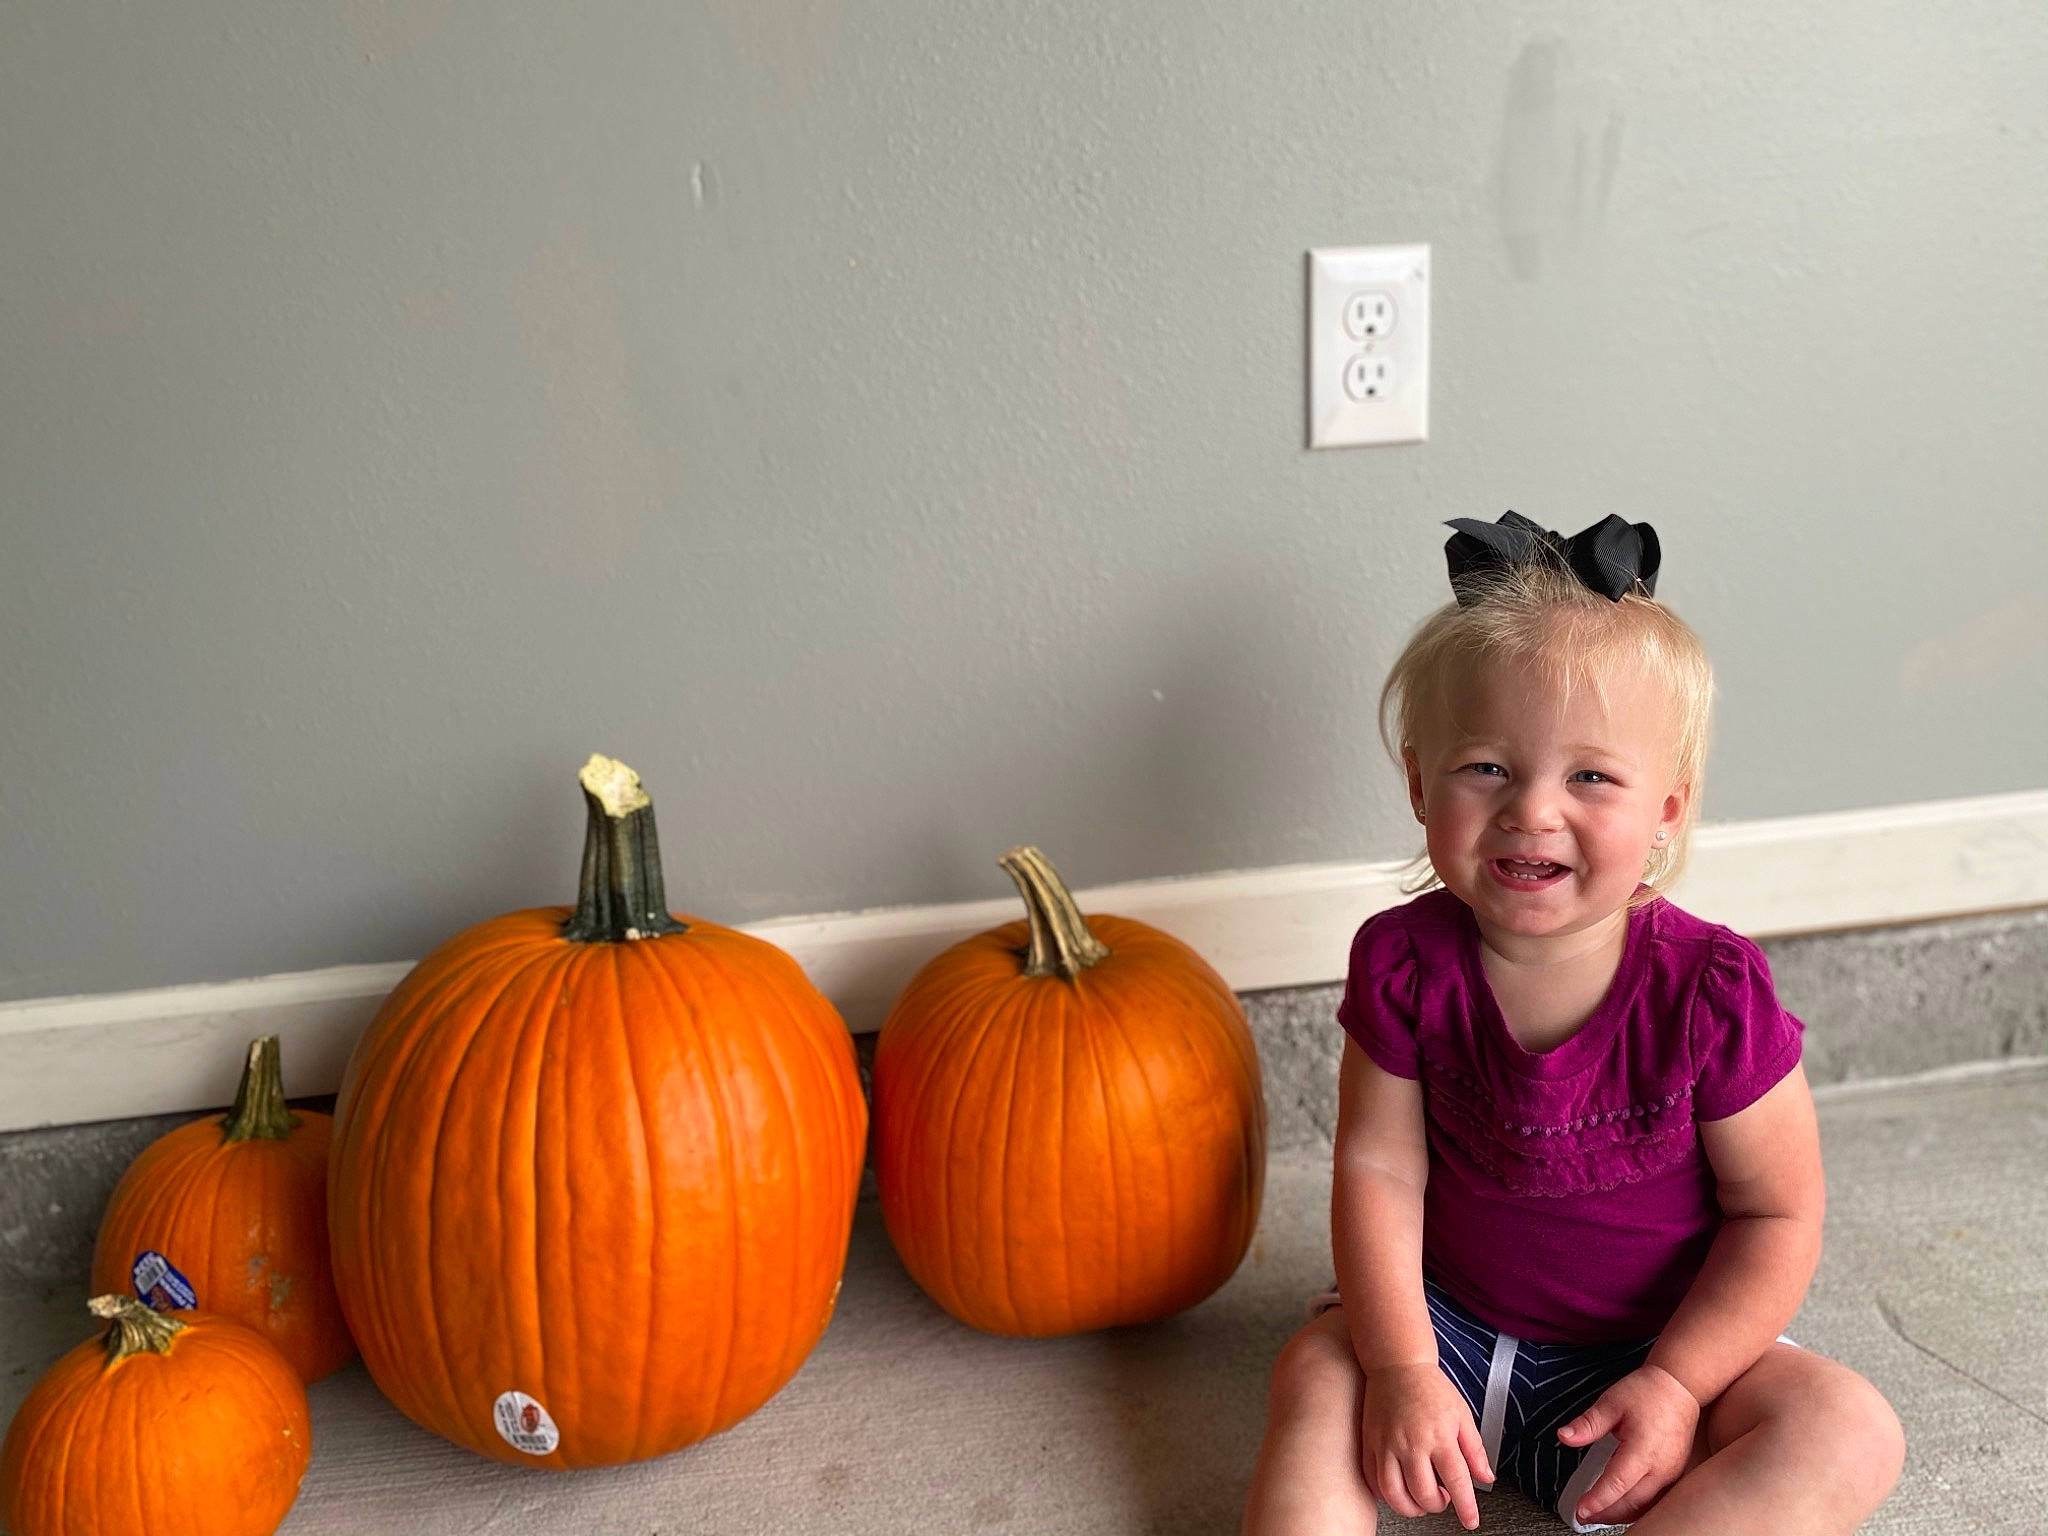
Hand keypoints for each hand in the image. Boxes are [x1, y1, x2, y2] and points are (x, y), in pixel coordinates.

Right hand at [1360, 1361, 1493, 1530]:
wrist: (1396, 1364)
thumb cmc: (1430, 1387)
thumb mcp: (1462, 1415)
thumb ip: (1475, 1450)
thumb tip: (1486, 1477)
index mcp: (1439, 1436)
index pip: (1457, 1482)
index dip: (1466, 1508)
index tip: (1470, 1521)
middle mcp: (1411, 1443)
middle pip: (1423, 1495)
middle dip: (1436, 1505)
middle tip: (1442, 1497)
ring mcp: (1386, 1445)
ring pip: (1394, 1494)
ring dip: (1410, 1507)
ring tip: (1419, 1498)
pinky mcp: (1369, 1443)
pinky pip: (1373, 1481)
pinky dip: (1386, 1494)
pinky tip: (1397, 1487)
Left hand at [1557, 1363, 1700, 1524]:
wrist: (1679, 1387)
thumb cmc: (1647, 1392)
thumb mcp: (1611, 1402)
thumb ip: (1588, 1424)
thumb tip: (1564, 1436)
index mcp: (1643, 1450)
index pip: (1617, 1484)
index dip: (1597, 1500)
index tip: (1580, 1510)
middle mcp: (1661, 1467)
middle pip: (1631, 1502)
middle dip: (1605, 1513)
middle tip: (1582, 1516)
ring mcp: (1672, 1474)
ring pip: (1646, 1506)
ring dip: (1621, 1514)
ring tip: (1597, 1515)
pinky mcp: (1675, 1474)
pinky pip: (1656, 1500)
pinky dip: (1637, 1508)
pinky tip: (1621, 1507)